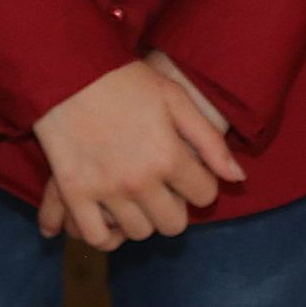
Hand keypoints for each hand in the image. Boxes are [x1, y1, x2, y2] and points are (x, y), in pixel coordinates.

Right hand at [31, 59, 242, 249]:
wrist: (68, 69)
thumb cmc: (125, 80)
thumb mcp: (174, 97)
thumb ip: (209, 140)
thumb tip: (237, 178)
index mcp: (168, 155)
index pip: (204, 195)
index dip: (200, 183)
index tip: (186, 170)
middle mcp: (139, 180)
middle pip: (173, 223)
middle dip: (175, 206)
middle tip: (162, 186)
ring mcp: (106, 190)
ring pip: (139, 232)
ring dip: (143, 218)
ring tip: (136, 196)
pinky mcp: (75, 193)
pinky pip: (96, 237)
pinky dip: (106, 234)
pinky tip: (110, 217)